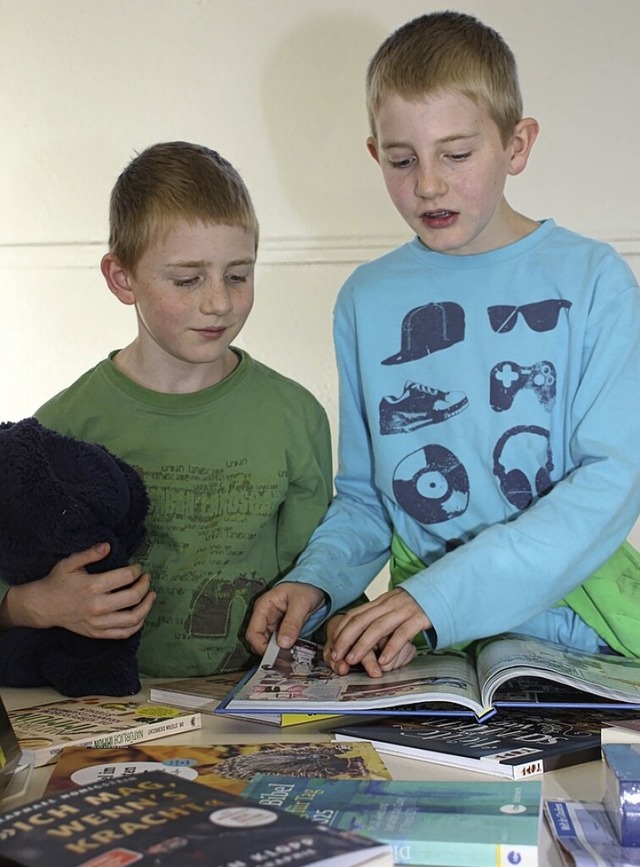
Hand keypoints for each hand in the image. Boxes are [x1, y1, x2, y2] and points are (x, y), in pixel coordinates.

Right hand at [0, 543, 154, 638]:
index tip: (138, 567)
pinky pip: (124, 633)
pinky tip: (141, 614)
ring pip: (133, 619)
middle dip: (145, 585)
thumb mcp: (70, 563)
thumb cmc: (57, 582)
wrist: (43, 606)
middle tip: (147, 578)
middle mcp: (98, 606)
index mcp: (92, 586)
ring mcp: (98, 623)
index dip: (137, 570)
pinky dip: (137, 624)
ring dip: (147, 606)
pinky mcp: (97, 633)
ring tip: (150, 595)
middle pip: (133, 597)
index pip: (126, 577)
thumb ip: (89, 553)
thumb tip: (107, 545)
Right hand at [245, 582, 325, 655]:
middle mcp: (264, 616)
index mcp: (263, 607)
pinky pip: (277, 642)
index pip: (252, 633)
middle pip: (257, 640)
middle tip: (284, 658)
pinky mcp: (280, 628)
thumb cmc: (305, 589)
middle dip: (268, 651)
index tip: (274, 655)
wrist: (315, 585)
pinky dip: (282, 648)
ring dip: (276, 651)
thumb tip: (283, 644)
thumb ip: (292, 623)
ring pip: (267, 643)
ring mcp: (271, 623)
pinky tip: (292, 651)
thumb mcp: (300, 604)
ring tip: (290, 656)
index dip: (260, 646)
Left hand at [328, 588, 429, 675]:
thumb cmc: (418, 603)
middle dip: (345, 639)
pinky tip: (384, 661)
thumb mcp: (395, 606)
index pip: (355, 615)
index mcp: (381, 602)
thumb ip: (380, 616)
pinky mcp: (419, 618)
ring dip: (363, 645)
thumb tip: (360, 634)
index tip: (332, 646)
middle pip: (361, 620)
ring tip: (353, 660)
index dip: (341, 631)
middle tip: (336, 656)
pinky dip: (391, 648)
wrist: (444, 590)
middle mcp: (389, 604)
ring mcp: (404, 610)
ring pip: (378, 627)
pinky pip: (402, 634)